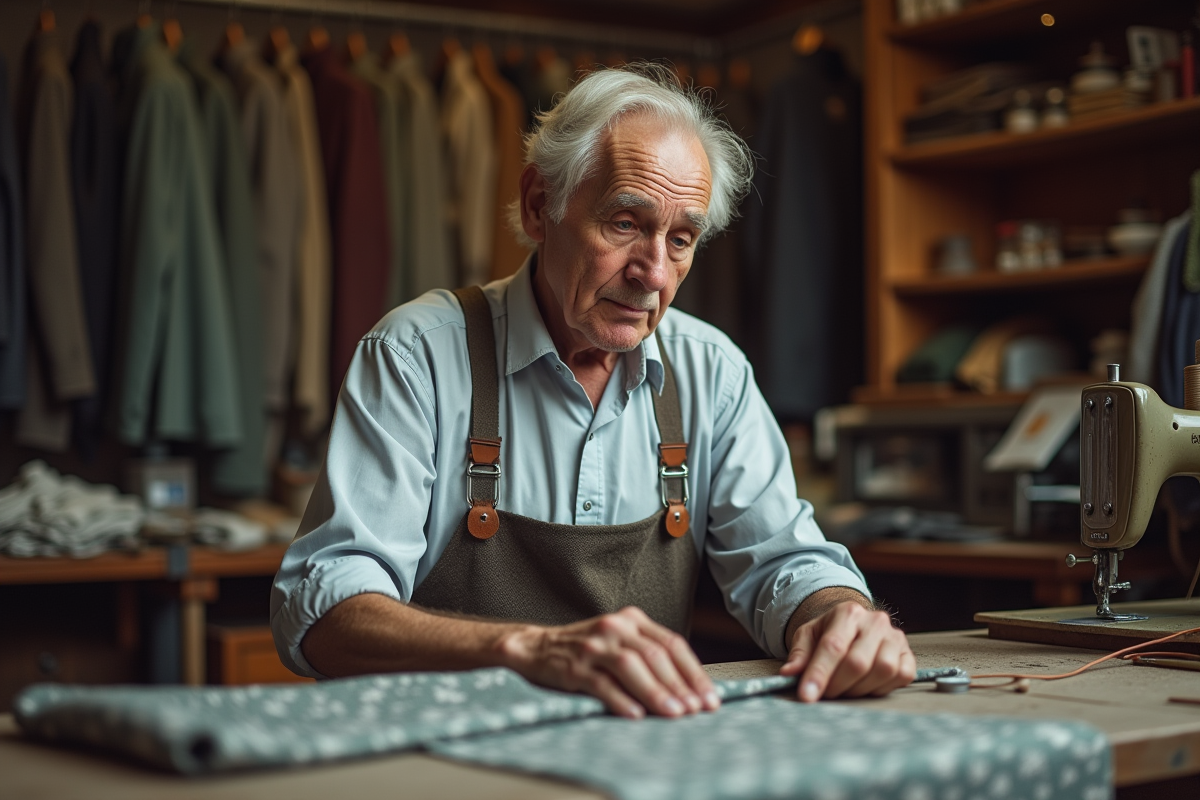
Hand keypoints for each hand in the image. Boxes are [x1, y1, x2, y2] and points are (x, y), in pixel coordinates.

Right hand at [495, 606, 720, 718]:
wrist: (536, 647)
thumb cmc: (587, 650)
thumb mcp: (620, 643)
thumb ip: (650, 657)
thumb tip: (688, 692)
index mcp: (632, 619)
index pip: (671, 644)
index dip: (693, 672)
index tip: (709, 698)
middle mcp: (615, 627)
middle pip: (655, 655)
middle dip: (680, 685)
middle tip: (696, 710)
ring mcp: (593, 645)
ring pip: (632, 666)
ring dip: (656, 692)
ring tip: (674, 714)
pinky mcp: (573, 665)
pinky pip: (601, 683)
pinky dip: (621, 700)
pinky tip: (636, 715)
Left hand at [780, 601, 914, 701]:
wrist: (855, 625)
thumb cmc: (829, 632)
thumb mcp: (808, 636)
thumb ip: (799, 654)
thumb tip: (789, 673)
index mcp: (848, 612)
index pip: (833, 646)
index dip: (819, 674)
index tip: (807, 696)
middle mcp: (875, 621)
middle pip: (857, 662)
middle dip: (837, 685)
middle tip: (825, 694)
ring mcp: (895, 637)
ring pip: (882, 670)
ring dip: (859, 689)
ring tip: (845, 688)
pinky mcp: (908, 654)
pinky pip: (902, 676)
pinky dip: (882, 688)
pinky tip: (867, 685)